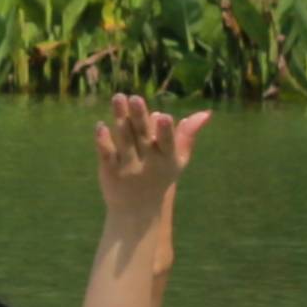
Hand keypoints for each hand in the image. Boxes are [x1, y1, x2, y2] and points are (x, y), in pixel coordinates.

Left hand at [93, 93, 207, 210]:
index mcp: (167, 158)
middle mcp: (147, 162)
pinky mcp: (110, 170)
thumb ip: (188, 134)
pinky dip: (103, 140)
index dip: (165, 131)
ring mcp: (127, 167)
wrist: (138, 209)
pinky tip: (100, 125)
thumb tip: (206, 112)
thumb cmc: (161, 176)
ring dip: (120, 119)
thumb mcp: (177, 158)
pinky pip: (106, 153)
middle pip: (143, 136)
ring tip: (118, 97)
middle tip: (135, 97)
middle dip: (139, 118)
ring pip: (124, 140)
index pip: (167, 143)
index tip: (163, 116)